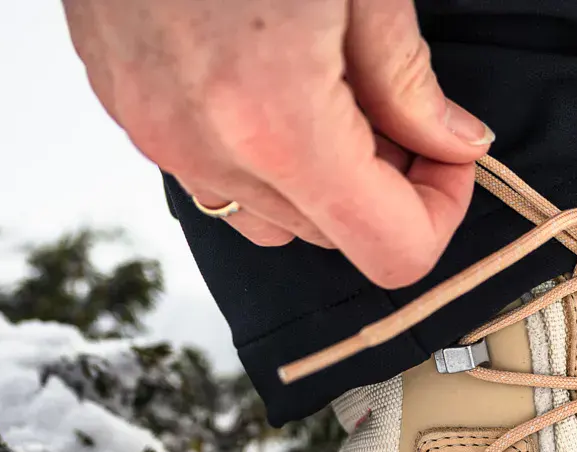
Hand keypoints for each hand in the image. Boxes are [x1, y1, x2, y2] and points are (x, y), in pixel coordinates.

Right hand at [61, 0, 489, 287]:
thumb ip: (407, 77)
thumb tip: (455, 142)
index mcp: (277, 122)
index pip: (392, 250)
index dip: (441, 211)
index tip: (449, 155)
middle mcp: (206, 147)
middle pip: (332, 239)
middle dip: (384, 189)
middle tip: (400, 108)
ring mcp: (153, 130)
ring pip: (270, 217)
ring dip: (321, 179)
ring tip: (337, 91)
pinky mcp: (122, 102)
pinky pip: (211, 172)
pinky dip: (261, 153)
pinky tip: (276, 78)